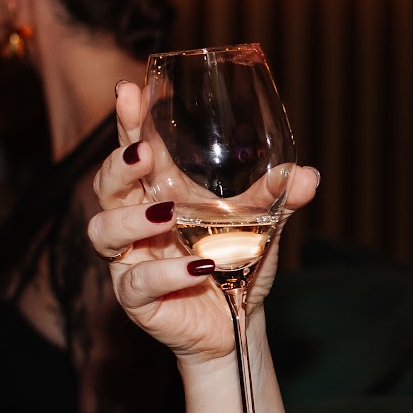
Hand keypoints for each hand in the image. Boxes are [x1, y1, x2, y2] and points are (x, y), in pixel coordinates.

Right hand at [89, 78, 319, 365]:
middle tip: (142, 153)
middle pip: (106, 186)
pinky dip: (167, 273)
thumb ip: (277, 198)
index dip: (128, 121)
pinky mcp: (136, 299)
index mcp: (160, 192)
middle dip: (117, 166)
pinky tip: (197, 267)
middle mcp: (136, 222)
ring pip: (104, 231)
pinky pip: (137, 282)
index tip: (131, 90)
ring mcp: (130, 259)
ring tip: (167, 214)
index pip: (134, 149)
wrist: (237, 321)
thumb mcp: (260, 225)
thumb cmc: (237, 263)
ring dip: (131, 219)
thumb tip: (307, 175)